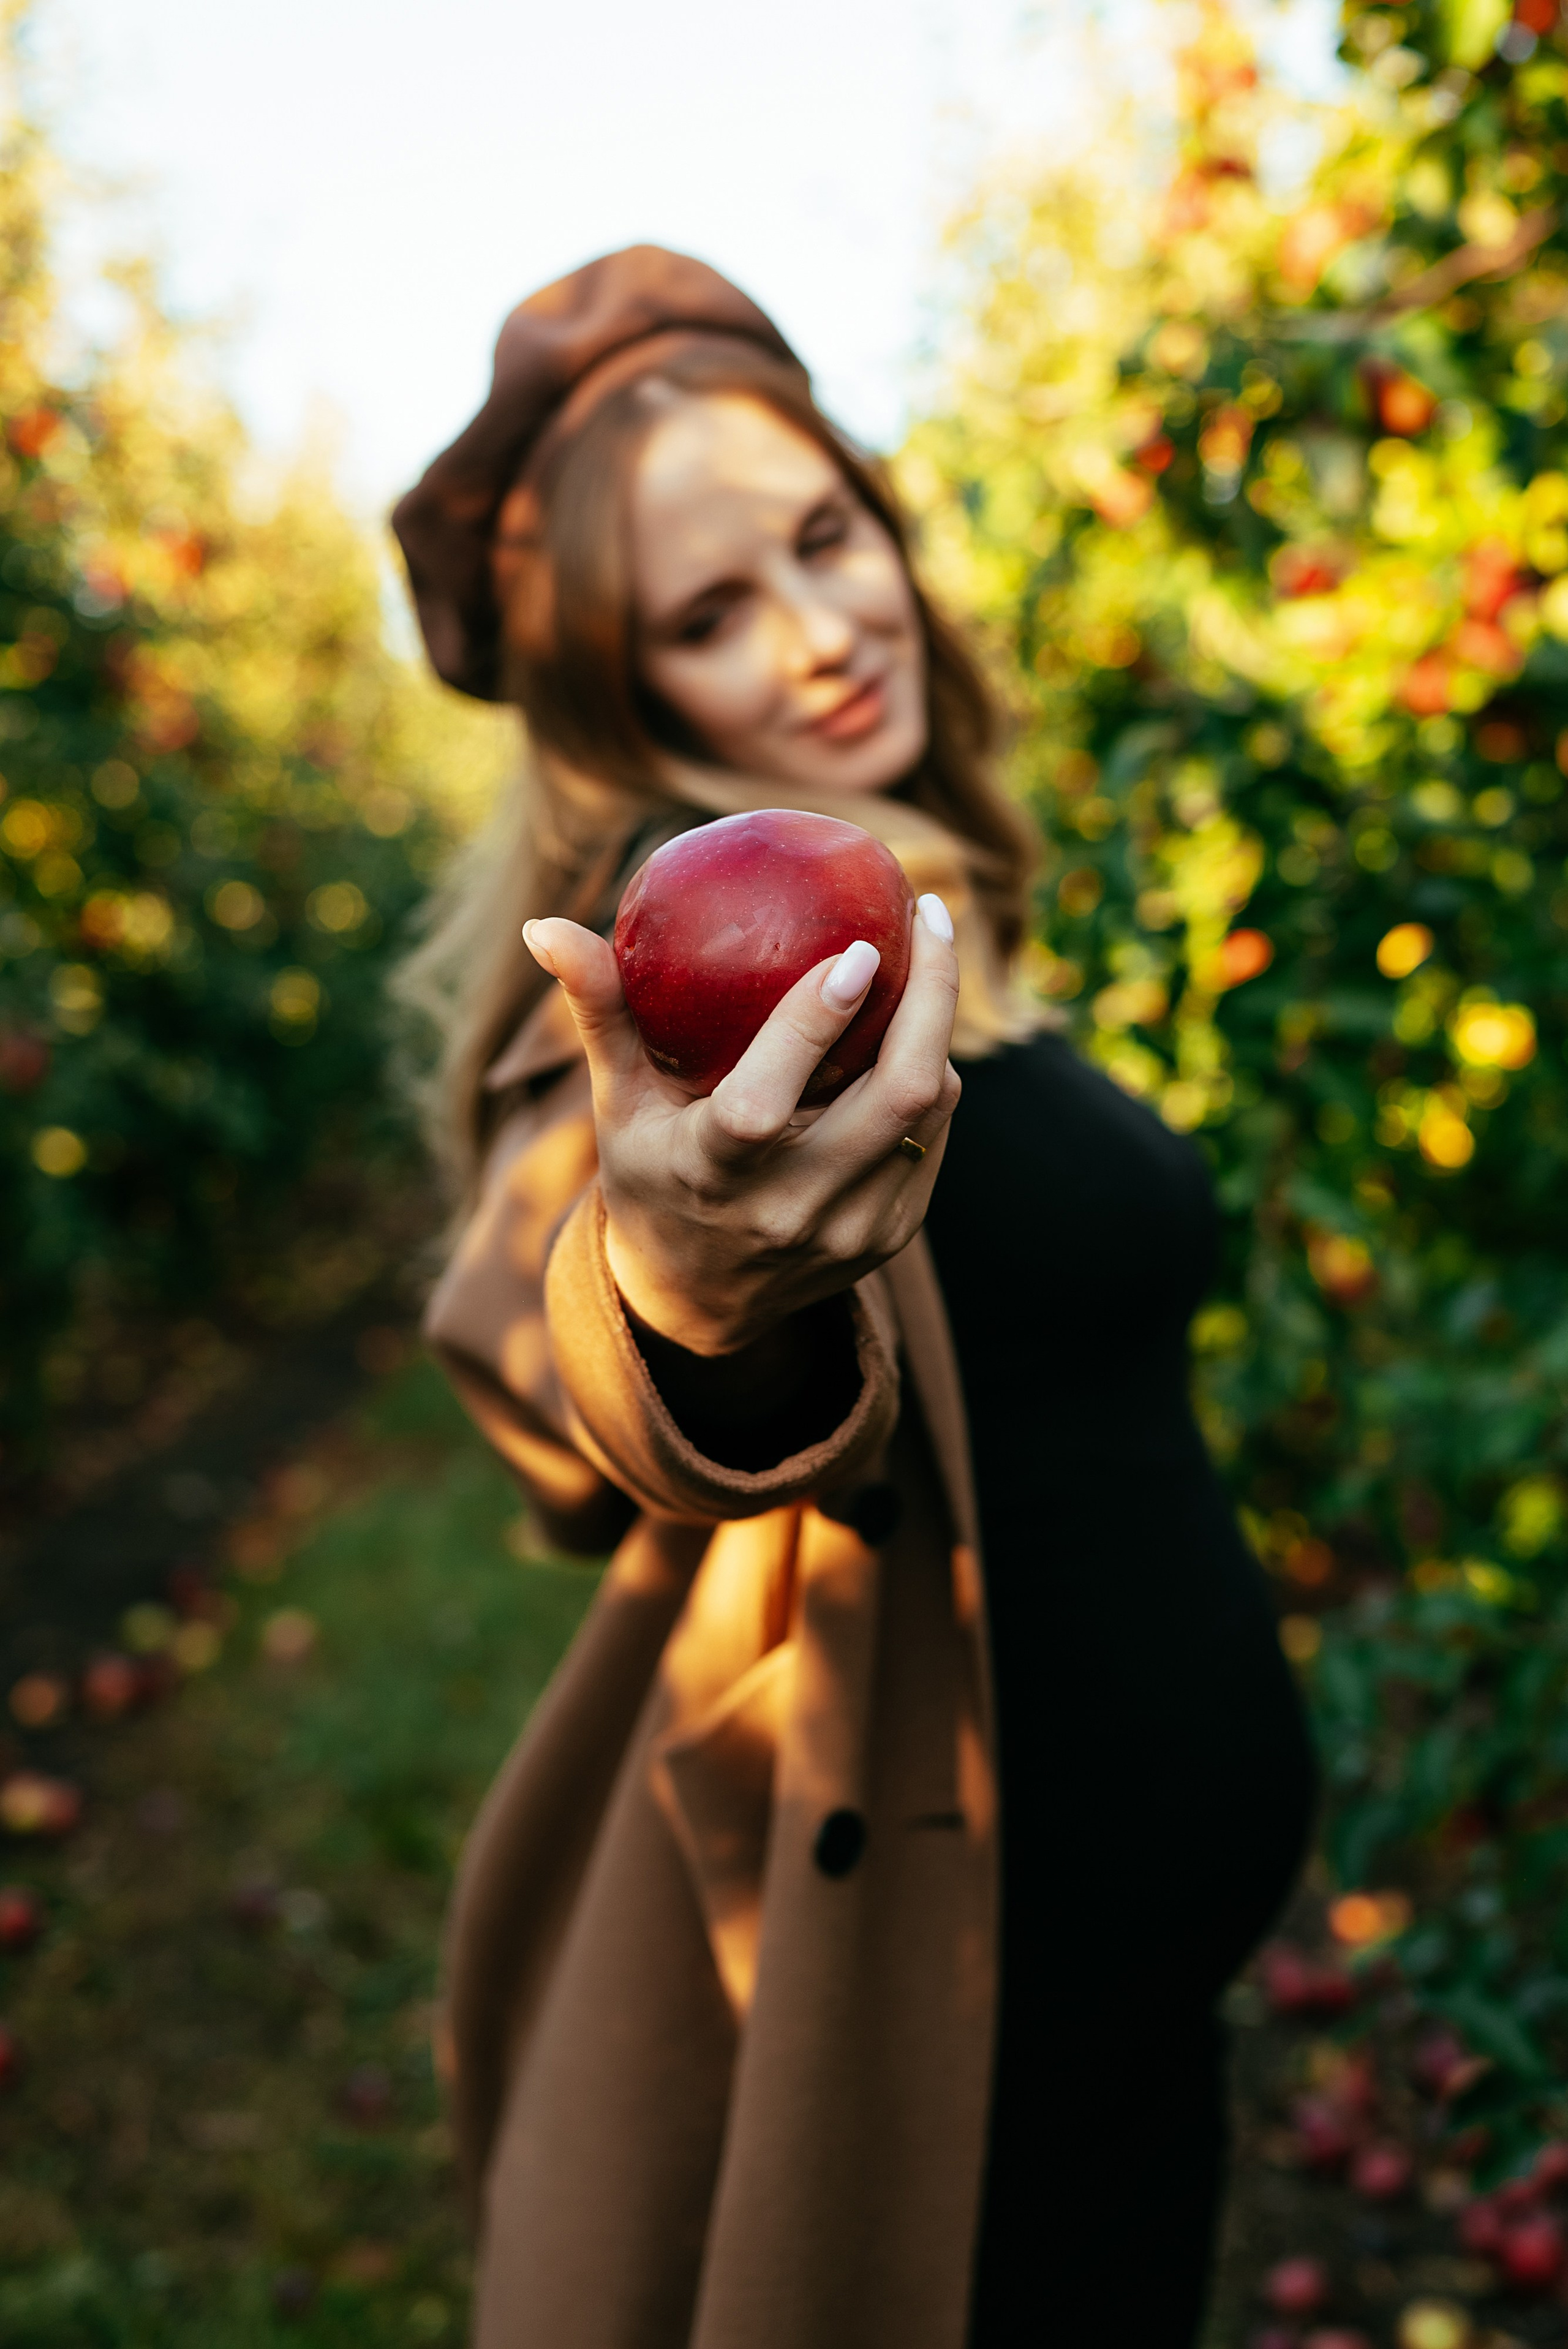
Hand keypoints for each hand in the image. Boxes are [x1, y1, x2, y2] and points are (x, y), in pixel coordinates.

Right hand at [522, 894, 960, 1354]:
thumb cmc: (652, 1173)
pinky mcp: (890, 1238)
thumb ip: (599, 1012)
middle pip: (898, 1094)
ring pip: (929, 1110)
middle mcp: (791, 1209)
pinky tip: (920, 1029)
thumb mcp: (617, 1103)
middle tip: (930, 914)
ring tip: (929, 958)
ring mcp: (850, 1230)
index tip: (857, 949)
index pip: (764, 1102)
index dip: (815, 1023)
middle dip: (932, 995)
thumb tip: (546, 927)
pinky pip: (935, 1138)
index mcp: (712, 1174)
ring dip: (937, 1028)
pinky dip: (932, 1077)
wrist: (698, 1301)